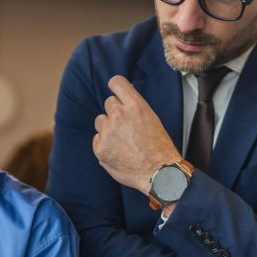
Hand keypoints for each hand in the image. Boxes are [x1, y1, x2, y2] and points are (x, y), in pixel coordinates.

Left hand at [93, 76, 180, 194]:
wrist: (159, 173)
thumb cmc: (159, 147)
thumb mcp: (152, 119)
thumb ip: (134, 107)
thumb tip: (121, 98)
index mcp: (135, 105)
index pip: (116, 82)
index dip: (115, 86)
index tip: (116, 91)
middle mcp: (119, 115)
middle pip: (109, 103)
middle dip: (116, 112)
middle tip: (127, 126)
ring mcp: (108, 132)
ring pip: (100, 120)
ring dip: (108, 127)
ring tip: (123, 140)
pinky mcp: (100, 148)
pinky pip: (97, 139)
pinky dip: (105, 144)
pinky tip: (118, 152)